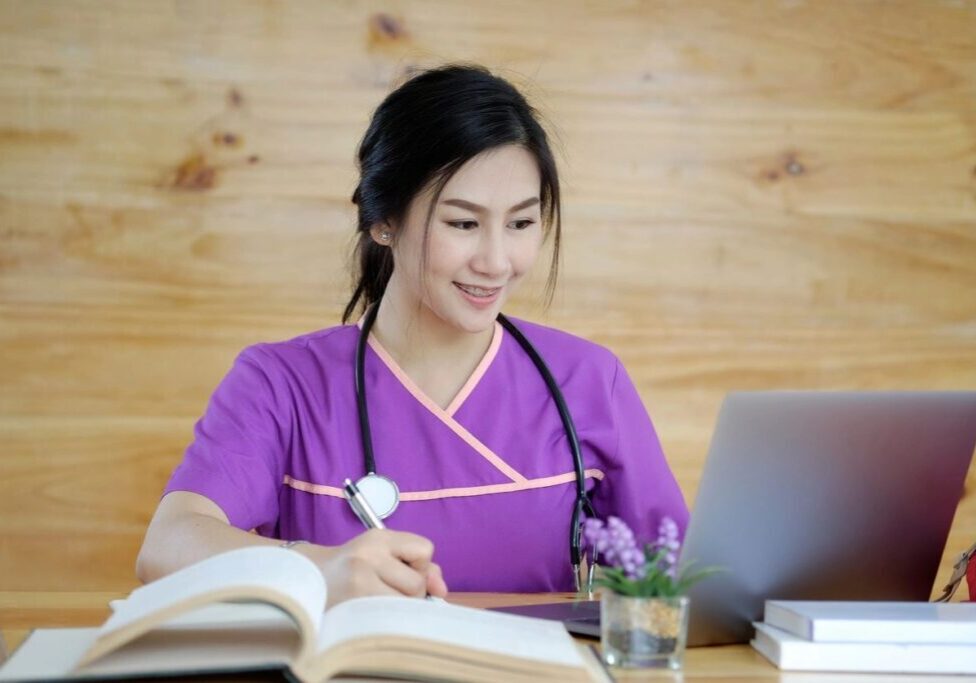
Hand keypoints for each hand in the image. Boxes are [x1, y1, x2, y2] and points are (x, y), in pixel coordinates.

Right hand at [296, 529, 448, 606]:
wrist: (306, 579)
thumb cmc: (353, 569)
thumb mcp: (384, 555)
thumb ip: (420, 566)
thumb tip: (442, 590)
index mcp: (378, 537)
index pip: (424, 550)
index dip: (420, 566)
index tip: (402, 571)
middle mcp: (368, 554)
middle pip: (417, 583)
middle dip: (410, 592)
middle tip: (386, 590)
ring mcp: (359, 580)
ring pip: (405, 603)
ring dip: (399, 607)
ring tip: (378, 601)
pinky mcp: (353, 604)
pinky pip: (390, 617)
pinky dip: (387, 618)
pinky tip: (372, 611)